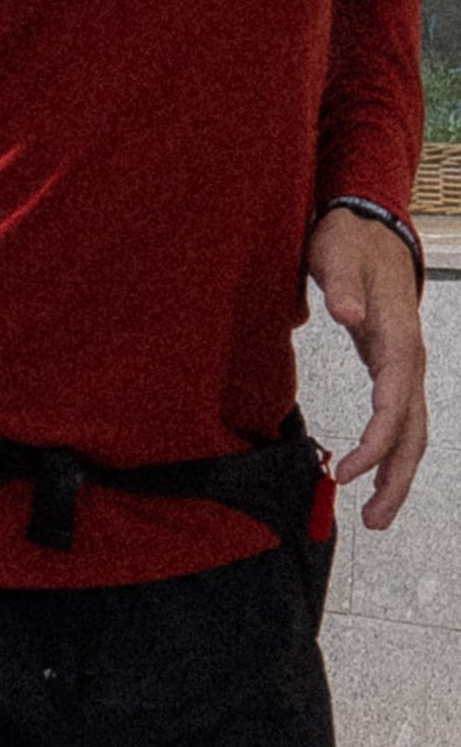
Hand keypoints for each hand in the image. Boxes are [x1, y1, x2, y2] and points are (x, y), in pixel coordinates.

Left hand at [309, 207, 425, 528]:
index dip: (375, 442)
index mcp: (397, 336)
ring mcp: (405, 365)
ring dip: (397, 474)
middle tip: (373, 520)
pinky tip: (373, 473)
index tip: (348, 471)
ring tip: (377, 515)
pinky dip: (391, 451)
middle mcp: (409, 357)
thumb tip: (347, 315)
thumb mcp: (336, 255)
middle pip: (412, 430)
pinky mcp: (395, 368)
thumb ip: (339, 286)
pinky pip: (401, 419)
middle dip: (395, 478)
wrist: (371, 226)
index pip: (393, 402)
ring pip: (412, 431)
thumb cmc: (351, 242)